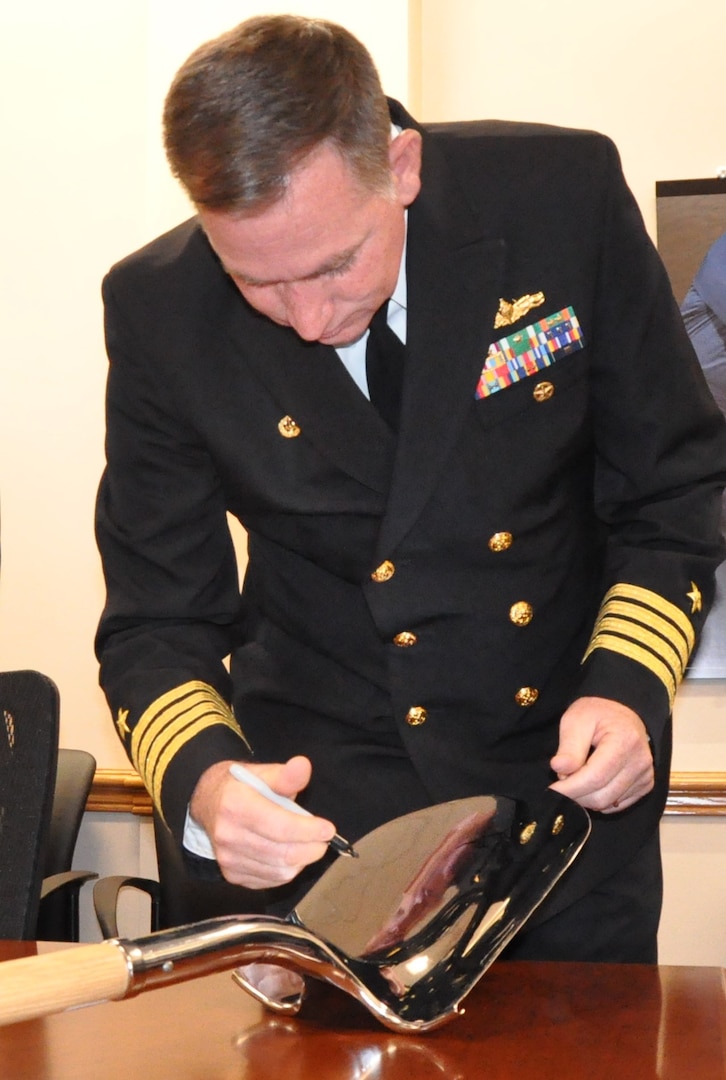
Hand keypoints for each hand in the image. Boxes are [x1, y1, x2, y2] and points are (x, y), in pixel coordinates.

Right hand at [189, 755, 335, 888]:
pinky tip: (290, 856)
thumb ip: (285, 775)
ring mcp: (228, 858)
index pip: (280, 826)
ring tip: (308, 847)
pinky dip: (286, 871)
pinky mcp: (231, 875)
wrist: (208, 803)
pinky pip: (269, 880)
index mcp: (236, 805)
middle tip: (324, 842)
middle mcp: (229, 835)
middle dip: (311, 849)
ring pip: (278, 871)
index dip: (308, 830)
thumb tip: (303, 765)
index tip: (328, 829)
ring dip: (301, 861)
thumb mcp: (262, 774)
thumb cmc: (242, 787)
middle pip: (281, 853)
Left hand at [549, 696, 653, 812]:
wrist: (620, 716)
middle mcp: (640, 761)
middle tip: (562, 782)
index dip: (571, 788)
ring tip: (576, 778)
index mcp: (625, 740)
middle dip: (576, 795)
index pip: (595, 777)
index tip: (552, 790)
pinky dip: (599, 800)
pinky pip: (616, 805)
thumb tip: (560, 769)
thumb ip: (569, 746)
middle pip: (602, 795)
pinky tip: (591, 784)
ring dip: (585, 798)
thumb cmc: (597, 715)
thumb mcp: (576, 720)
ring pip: (608, 804)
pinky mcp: (645, 785)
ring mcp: (645, 775)